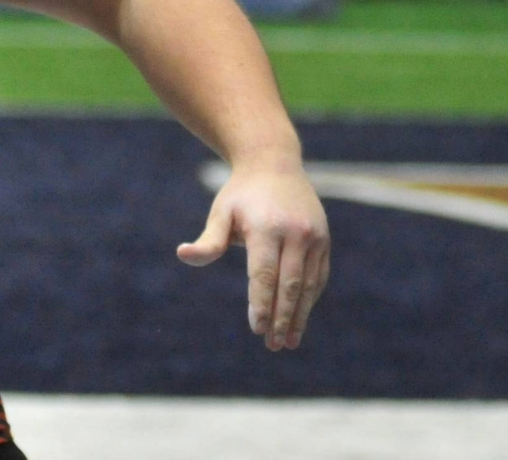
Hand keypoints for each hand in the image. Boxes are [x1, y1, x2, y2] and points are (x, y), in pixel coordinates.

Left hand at [177, 162, 328, 351]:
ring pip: (307, 285)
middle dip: (281, 318)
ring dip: (299, 316)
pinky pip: (318, 276)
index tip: (257, 329)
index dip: (261, 304)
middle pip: (288, 285)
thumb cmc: (241, 194)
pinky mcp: (324, 240)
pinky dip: (310, 299)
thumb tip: (183, 254)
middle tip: (273, 345)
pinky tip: (299, 318)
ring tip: (288, 341)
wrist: (274, 163)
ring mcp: (313, 236)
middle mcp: (295, 232)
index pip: (263, 275)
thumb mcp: (221, 212)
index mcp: (266, 227)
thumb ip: (209, 240)